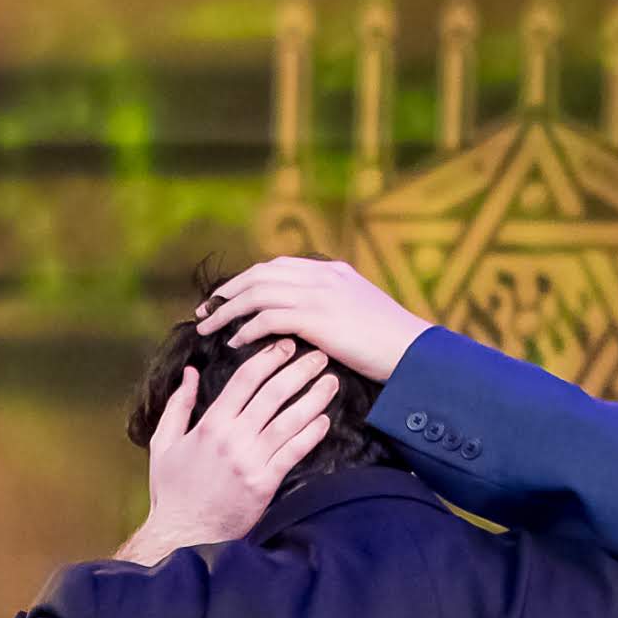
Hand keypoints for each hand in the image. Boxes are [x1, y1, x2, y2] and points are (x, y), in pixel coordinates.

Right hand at [124, 342, 333, 564]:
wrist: (182, 535)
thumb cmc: (172, 491)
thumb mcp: (164, 444)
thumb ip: (178, 406)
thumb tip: (189, 372)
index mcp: (209, 425)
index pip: (245, 380)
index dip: (268, 358)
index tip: (285, 346)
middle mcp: (232, 439)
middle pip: (273, 393)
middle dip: (299, 370)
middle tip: (318, 355)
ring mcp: (250, 462)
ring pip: (289, 420)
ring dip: (313, 397)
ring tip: (330, 381)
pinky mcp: (264, 484)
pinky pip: (293, 452)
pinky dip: (310, 434)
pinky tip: (324, 420)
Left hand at [203, 253, 431, 381]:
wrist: (412, 351)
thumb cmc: (387, 342)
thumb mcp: (357, 311)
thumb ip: (329, 306)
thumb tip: (300, 319)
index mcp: (330, 271)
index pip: (275, 267)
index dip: (245, 280)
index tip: (224, 297)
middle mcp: (322, 276)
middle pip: (259, 275)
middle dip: (227, 292)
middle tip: (204, 311)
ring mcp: (319, 295)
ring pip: (257, 294)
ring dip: (228, 311)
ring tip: (209, 327)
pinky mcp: (317, 318)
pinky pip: (268, 319)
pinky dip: (247, 330)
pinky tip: (235, 344)